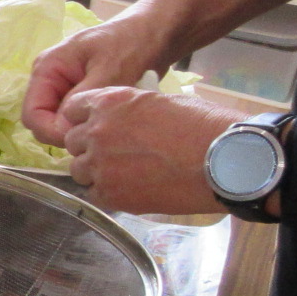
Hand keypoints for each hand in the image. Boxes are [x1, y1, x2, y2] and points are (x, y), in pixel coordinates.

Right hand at [22, 12, 175, 147]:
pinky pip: (74, 119)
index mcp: (47, 69)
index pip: (32, 114)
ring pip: (59, 124)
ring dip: (79, 129)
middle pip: (42, 122)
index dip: (52, 132)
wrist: (156, 32)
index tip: (82, 137)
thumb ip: (81, 99)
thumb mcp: (109, 71)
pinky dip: (89, 124)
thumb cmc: (132, 43)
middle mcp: (50, 80)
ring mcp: (64, 88)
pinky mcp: (79, 95)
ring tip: (107, 125)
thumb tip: (64, 131)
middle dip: (65, 132)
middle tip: (99, 133)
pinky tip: (109, 121)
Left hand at [58, 88, 241, 213]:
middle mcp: (97, 131)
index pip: (72, 109)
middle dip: (88, 147)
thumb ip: (129, 111)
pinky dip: (107, 192)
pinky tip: (130, 189)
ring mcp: (100, 164)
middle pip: (72, 142)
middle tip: (114, 154)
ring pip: (79, 170)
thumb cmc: (202, 125)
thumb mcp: (159, 102)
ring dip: (95, 171)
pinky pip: (93, 193)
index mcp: (109, 102)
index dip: (83, 120)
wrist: (224, 159)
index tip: (95, 127)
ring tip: (124, 173)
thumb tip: (123, 122)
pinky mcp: (110, 193)